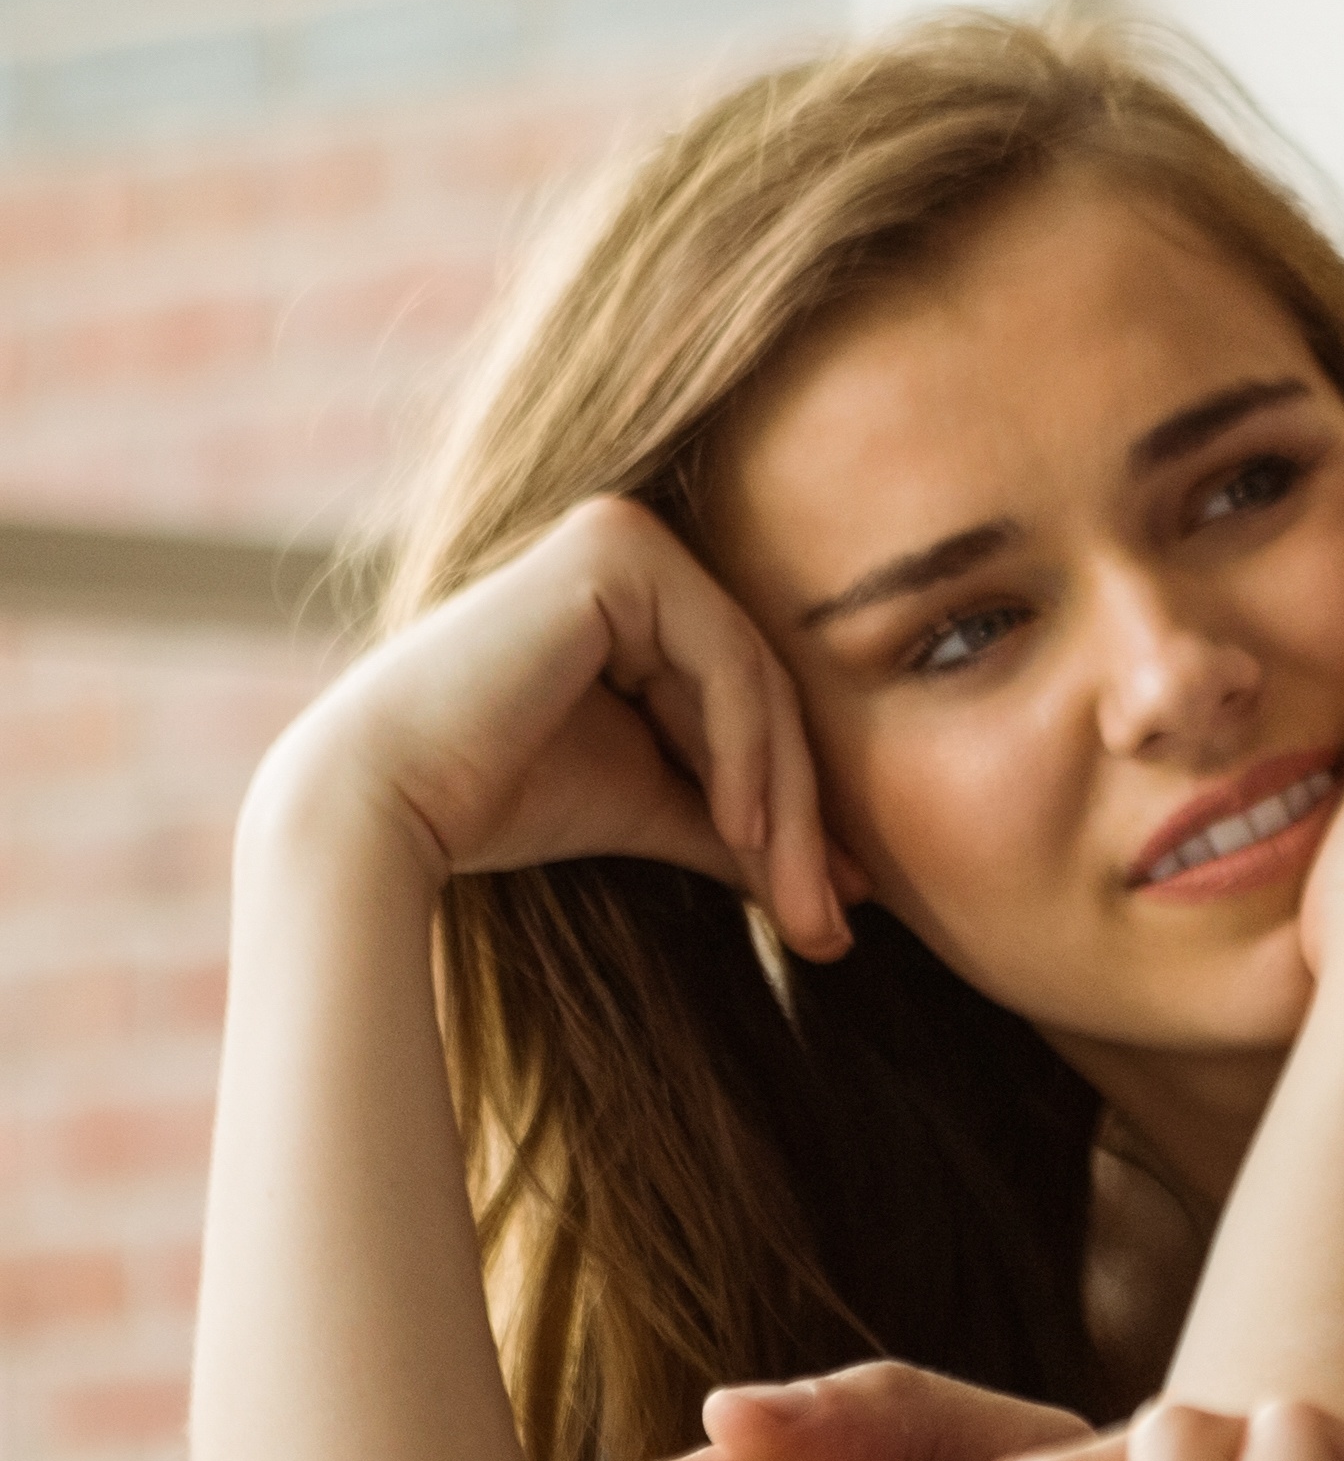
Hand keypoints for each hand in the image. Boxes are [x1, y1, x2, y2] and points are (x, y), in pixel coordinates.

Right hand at [255, 494, 849, 955]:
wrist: (378, 809)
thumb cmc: (499, 804)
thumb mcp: (654, 802)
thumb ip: (740, 823)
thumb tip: (849, 885)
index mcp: (638, 595)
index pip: (752, 701)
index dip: (799, 810)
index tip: (835, 909)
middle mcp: (633, 547)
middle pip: (763, 693)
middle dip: (803, 820)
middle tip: (830, 924)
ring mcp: (623, 535)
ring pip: (755, 682)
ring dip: (788, 804)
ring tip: (800, 899)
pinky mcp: (614, 548)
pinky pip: (723, 659)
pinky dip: (746, 750)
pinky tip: (744, 829)